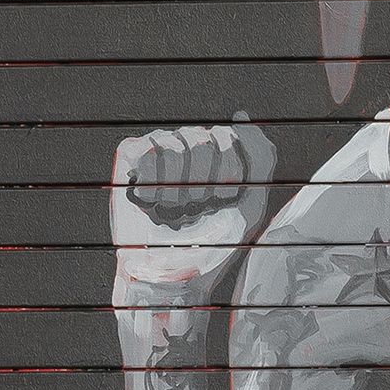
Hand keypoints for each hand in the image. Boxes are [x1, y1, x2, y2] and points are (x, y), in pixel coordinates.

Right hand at [111, 117, 276, 298]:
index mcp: (217, 150)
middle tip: (195, 210)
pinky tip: (152, 203)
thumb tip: (240, 115)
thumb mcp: (251, 202)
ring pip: (175, 146)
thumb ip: (259, 157)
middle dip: (203, 185)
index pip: (228, 137)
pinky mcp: (130, 156)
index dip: (228, 176)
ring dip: (178, 191)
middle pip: (202, 141)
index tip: (223, 203)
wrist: (175, 274)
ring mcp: (158, 147)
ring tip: (173, 211)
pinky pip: (148, 153)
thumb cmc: (215, 243)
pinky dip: (154, 185)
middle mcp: (188, 142)